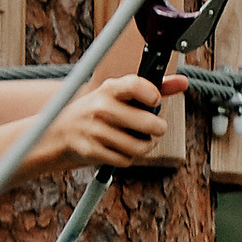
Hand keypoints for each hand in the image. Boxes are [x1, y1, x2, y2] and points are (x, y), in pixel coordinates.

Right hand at [50, 74, 164, 169]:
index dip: (153, 94)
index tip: (155, 102)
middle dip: (158, 129)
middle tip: (156, 129)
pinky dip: (128, 158)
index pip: (136, 85)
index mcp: (109, 88)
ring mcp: (95, 130)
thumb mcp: (119, 95)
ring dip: (145, 146)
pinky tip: (121, 150)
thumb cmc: (98, 110)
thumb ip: (152, 87)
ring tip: (139, 141)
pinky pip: (125, 160)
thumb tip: (183, 82)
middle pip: (147, 123)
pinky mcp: (91, 150)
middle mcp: (101, 107)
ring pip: (139, 146)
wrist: (58, 132)